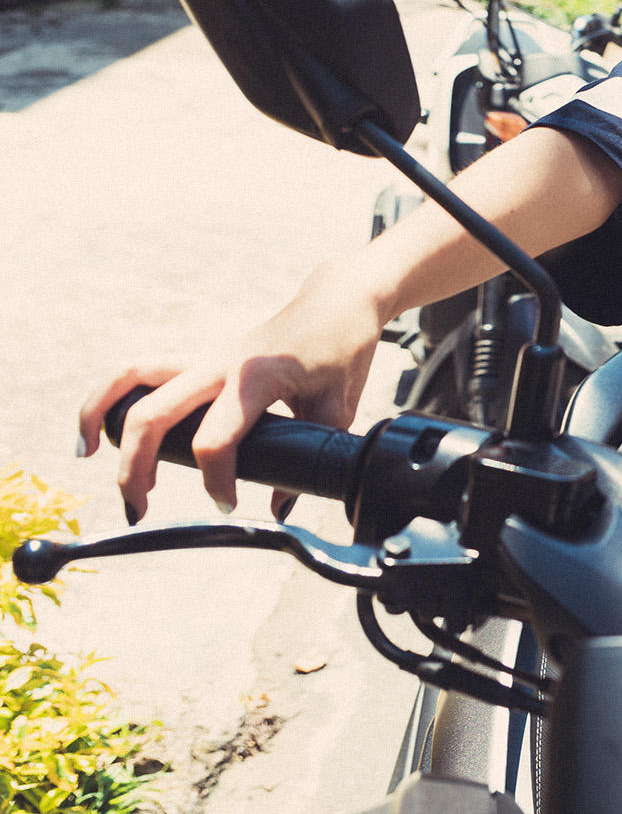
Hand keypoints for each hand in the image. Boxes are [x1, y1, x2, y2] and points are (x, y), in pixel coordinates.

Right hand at [77, 261, 384, 519]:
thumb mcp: (338, 409)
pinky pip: (140, 371)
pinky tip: (99, 429)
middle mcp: (221, 364)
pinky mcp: (197, 358)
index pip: (217, 439)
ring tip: (88, 456)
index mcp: (258, 377)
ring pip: (132, 378)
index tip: (228, 505)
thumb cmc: (342, 352)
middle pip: (155, 415)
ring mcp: (204, 358)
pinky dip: (111, 395)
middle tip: (139, 510)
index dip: (216, 481)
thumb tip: (280, 511)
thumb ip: (310, 457)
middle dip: (136, 467)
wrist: (337, 302)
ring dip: (101, 417)